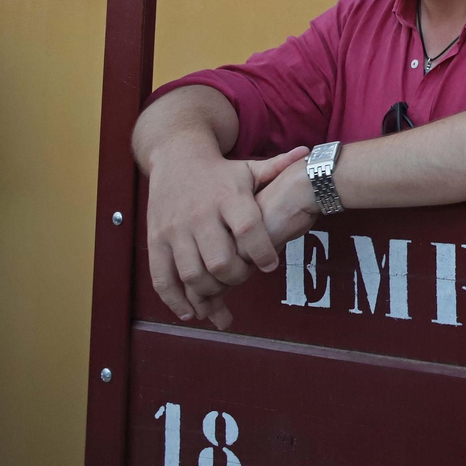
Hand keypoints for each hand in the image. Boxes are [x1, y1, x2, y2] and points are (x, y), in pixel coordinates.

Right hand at [146, 145, 308, 329]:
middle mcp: (199, 215)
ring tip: (220, 299)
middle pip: (219, 259)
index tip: (270, 266)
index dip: (261, 251)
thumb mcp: (249, 168)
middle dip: (236, 277)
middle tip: (243, 277)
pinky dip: (175, 299)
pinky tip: (191, 311)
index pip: (247, 228)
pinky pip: (162, 277)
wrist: (175, 157)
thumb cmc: (221, 171)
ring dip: (209, 292)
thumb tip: (309, 154)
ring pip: (191, 273)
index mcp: (227, 197)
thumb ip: (278, 168)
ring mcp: (174, 230)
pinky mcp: (155, 241)